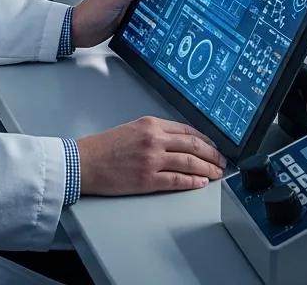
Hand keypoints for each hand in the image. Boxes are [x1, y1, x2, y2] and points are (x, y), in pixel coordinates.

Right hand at [76, 117, 226, 194]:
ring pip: (189, 162)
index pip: (187, 130)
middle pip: (193, 146)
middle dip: (212, 154)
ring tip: (216, 173)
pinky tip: (200, 182)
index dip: (205, 139)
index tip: (214, 146)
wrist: (84, 162)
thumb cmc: (105, 146)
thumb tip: (179, 141)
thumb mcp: (134, 128)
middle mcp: (155, 139)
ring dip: (207, 168)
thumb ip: (157, 132)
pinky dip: (191, 181)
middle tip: (222, 160)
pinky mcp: (146, 179)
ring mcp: (152, 160)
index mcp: (152, 124)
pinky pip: (176, 180)